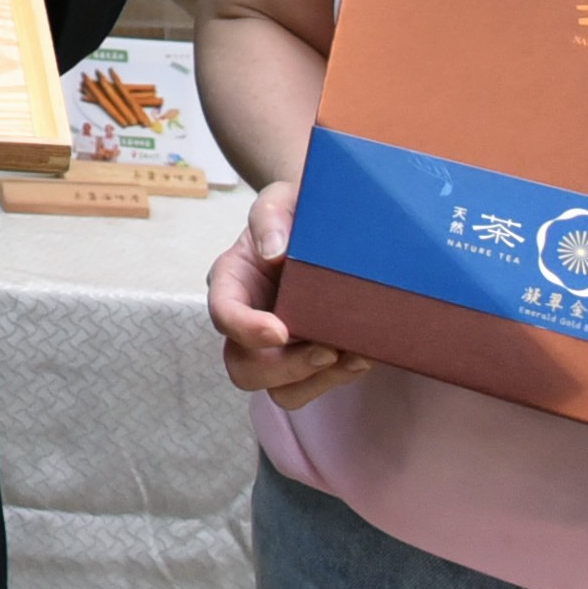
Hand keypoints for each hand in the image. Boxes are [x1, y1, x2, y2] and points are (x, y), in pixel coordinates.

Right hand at [208, 178, 370, 407]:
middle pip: (244, 367)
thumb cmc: (298, 209)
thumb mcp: (281, 199)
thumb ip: (271, 216)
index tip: (281, 330)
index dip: (245, 329)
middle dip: (285, 367)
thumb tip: (274, 251)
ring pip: (280, 389)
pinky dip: (338, 378)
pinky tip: (364, 355)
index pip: (223, 314)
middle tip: (327, 349)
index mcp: (233, 281)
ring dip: (316, 380)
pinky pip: (314, 385)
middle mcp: (249, 319)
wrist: (328, 222)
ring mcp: (278, 344)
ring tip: (353, 356)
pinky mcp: (309, 355)